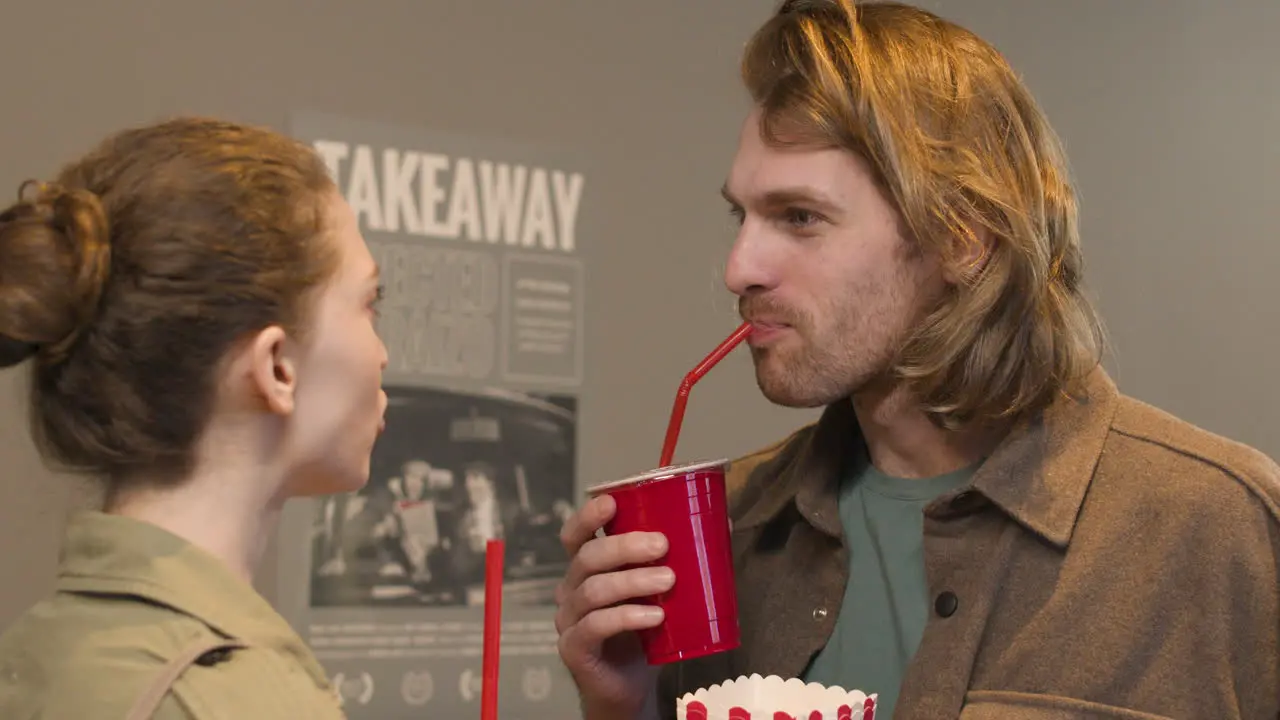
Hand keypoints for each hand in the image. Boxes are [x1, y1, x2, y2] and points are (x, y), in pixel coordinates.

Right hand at [555, 494, 673, 719]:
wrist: (629, 688)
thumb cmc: (644, 632)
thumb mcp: (661, 592)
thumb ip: (681, 560)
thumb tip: (724, 525)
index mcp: (587, 570)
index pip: (575, 536)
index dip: (588, 516)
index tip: (612, 502)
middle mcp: (570, 590)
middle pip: (587, 557)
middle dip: (624, 547)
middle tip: (663, 546)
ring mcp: (569, 620)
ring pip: (593, 590)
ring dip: (632, 581)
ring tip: (668, 580)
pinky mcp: (574, 648)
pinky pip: (595, 626)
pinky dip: (626, 617)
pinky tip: (654, 616)